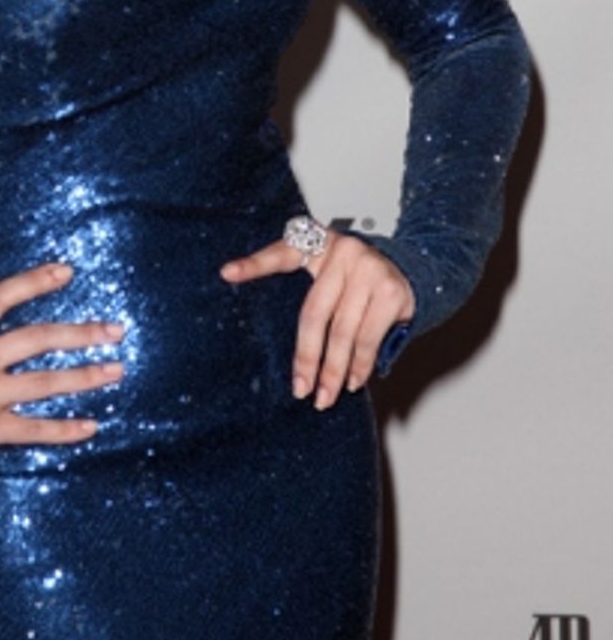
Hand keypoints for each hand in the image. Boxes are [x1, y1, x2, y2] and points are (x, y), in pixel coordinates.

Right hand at [0, 263, 124, 446]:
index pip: (2, 297)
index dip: (35, 282)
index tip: (66, 272)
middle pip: (38, 340)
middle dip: (80, 334)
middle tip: (114, 331)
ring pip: (46, 383)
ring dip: (84, 377)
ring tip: (116, 371)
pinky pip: (35, 430)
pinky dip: (64, 430)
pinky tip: (91, 427)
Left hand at [220, 230, 413, 409]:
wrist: (412, 269)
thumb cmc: (359, 279)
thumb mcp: (329, 274)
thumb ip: (309, 294)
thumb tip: (283, 342)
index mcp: (318, 244)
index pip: (281, 253)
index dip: (254, 264)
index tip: (227, 273)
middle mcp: (343, 251)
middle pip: (314, 313)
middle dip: (306, 357)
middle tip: (300, 389)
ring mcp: (369, 270)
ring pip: (343, 332)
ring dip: (334, 371)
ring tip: (326, 395)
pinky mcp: (391, 291)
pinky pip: (369, 338)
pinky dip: (360, 365)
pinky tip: (355, 381)